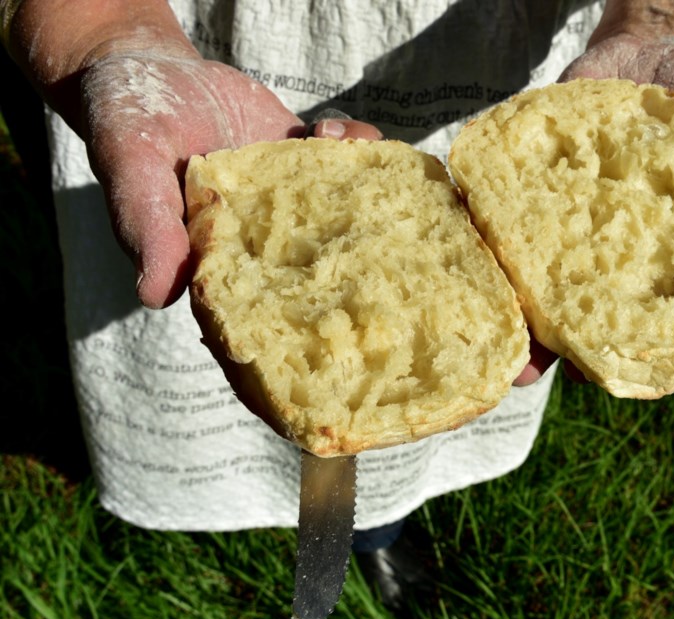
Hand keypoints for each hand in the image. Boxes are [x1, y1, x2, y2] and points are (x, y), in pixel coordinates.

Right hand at [78, 52, 380, 307]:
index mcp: (217, 262)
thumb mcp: (129, 167)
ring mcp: (286, 199)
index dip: (295, 320)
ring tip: (350, 164)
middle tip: (372, 243)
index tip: (330, 308)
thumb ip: (146, 224)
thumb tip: (154, 295)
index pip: (259, 306)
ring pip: (340, 214)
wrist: (147, 69)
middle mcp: (259, 240)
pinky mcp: (300, 159)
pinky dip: (352, 148)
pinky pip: (339, 162)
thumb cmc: (128, 124)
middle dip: (353, 263)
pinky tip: (338, 132)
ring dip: (363, 197)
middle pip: (316, 269)